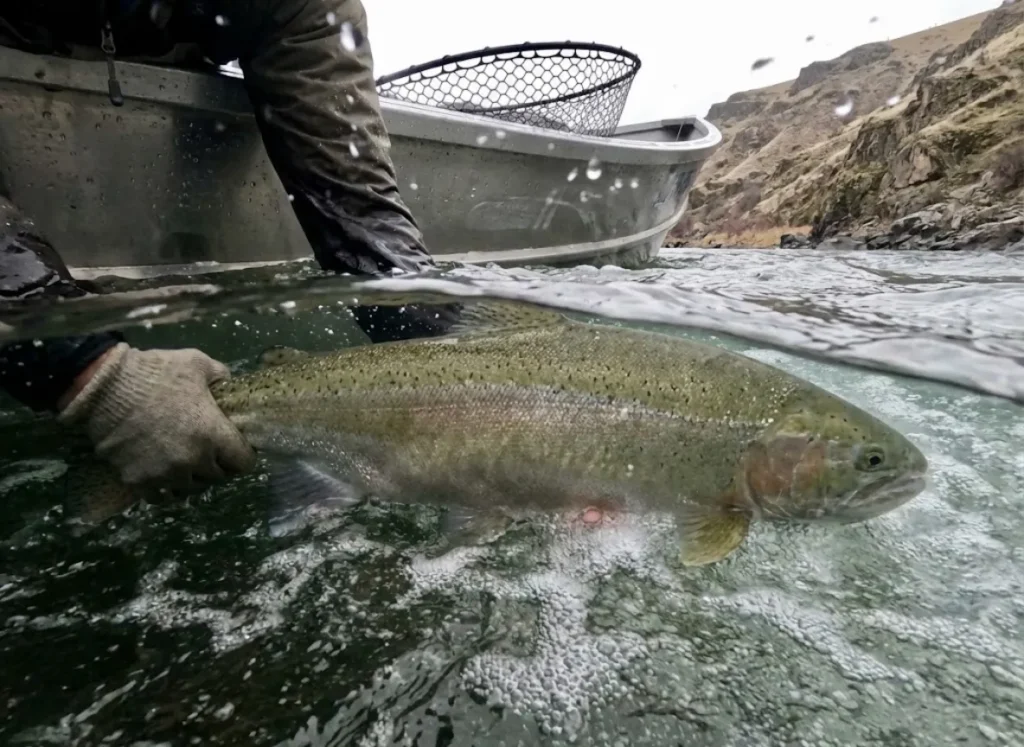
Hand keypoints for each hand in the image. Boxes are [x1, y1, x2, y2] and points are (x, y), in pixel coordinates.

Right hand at [58, 343, 255, 490]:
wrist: (105, 387)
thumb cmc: (156, 372)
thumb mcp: (197, 363)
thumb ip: (220, 376)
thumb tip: (227, 383)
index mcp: (213, 435)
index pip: (243, 462)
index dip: (242, 456)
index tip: (235, 449)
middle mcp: (193, 461)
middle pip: (216, 477)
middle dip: (216, 466)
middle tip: (208, 454)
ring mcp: (165, 474)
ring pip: (188, 489)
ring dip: (189, 478)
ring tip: (184, 465)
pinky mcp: (138, 481)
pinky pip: (159, 496)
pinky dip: (162, 488)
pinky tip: (160, 474)